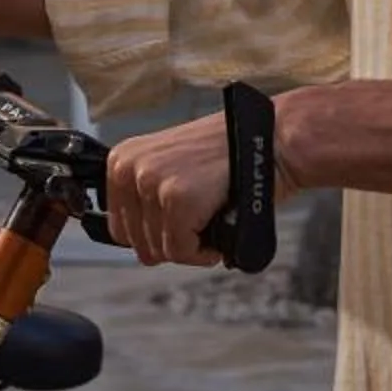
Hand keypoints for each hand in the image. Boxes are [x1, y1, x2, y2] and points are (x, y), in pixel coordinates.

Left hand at [102, 113, 238, 267]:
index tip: (180, 226)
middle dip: (174, 242)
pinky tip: (219, 224)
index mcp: (121, 161)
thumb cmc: (229, 155)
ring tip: (212, 218)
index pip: (120, 229)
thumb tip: (140, 240)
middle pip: (139, 244)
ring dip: (192, 245)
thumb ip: (147, 197)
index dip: (156, 235)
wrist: (271, 139)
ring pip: (161, 251)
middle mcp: (128, 169)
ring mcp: (151, 182)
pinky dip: (204, 251)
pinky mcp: (176, 198)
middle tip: (201, 222)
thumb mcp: (170, 167)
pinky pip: (182, 251)